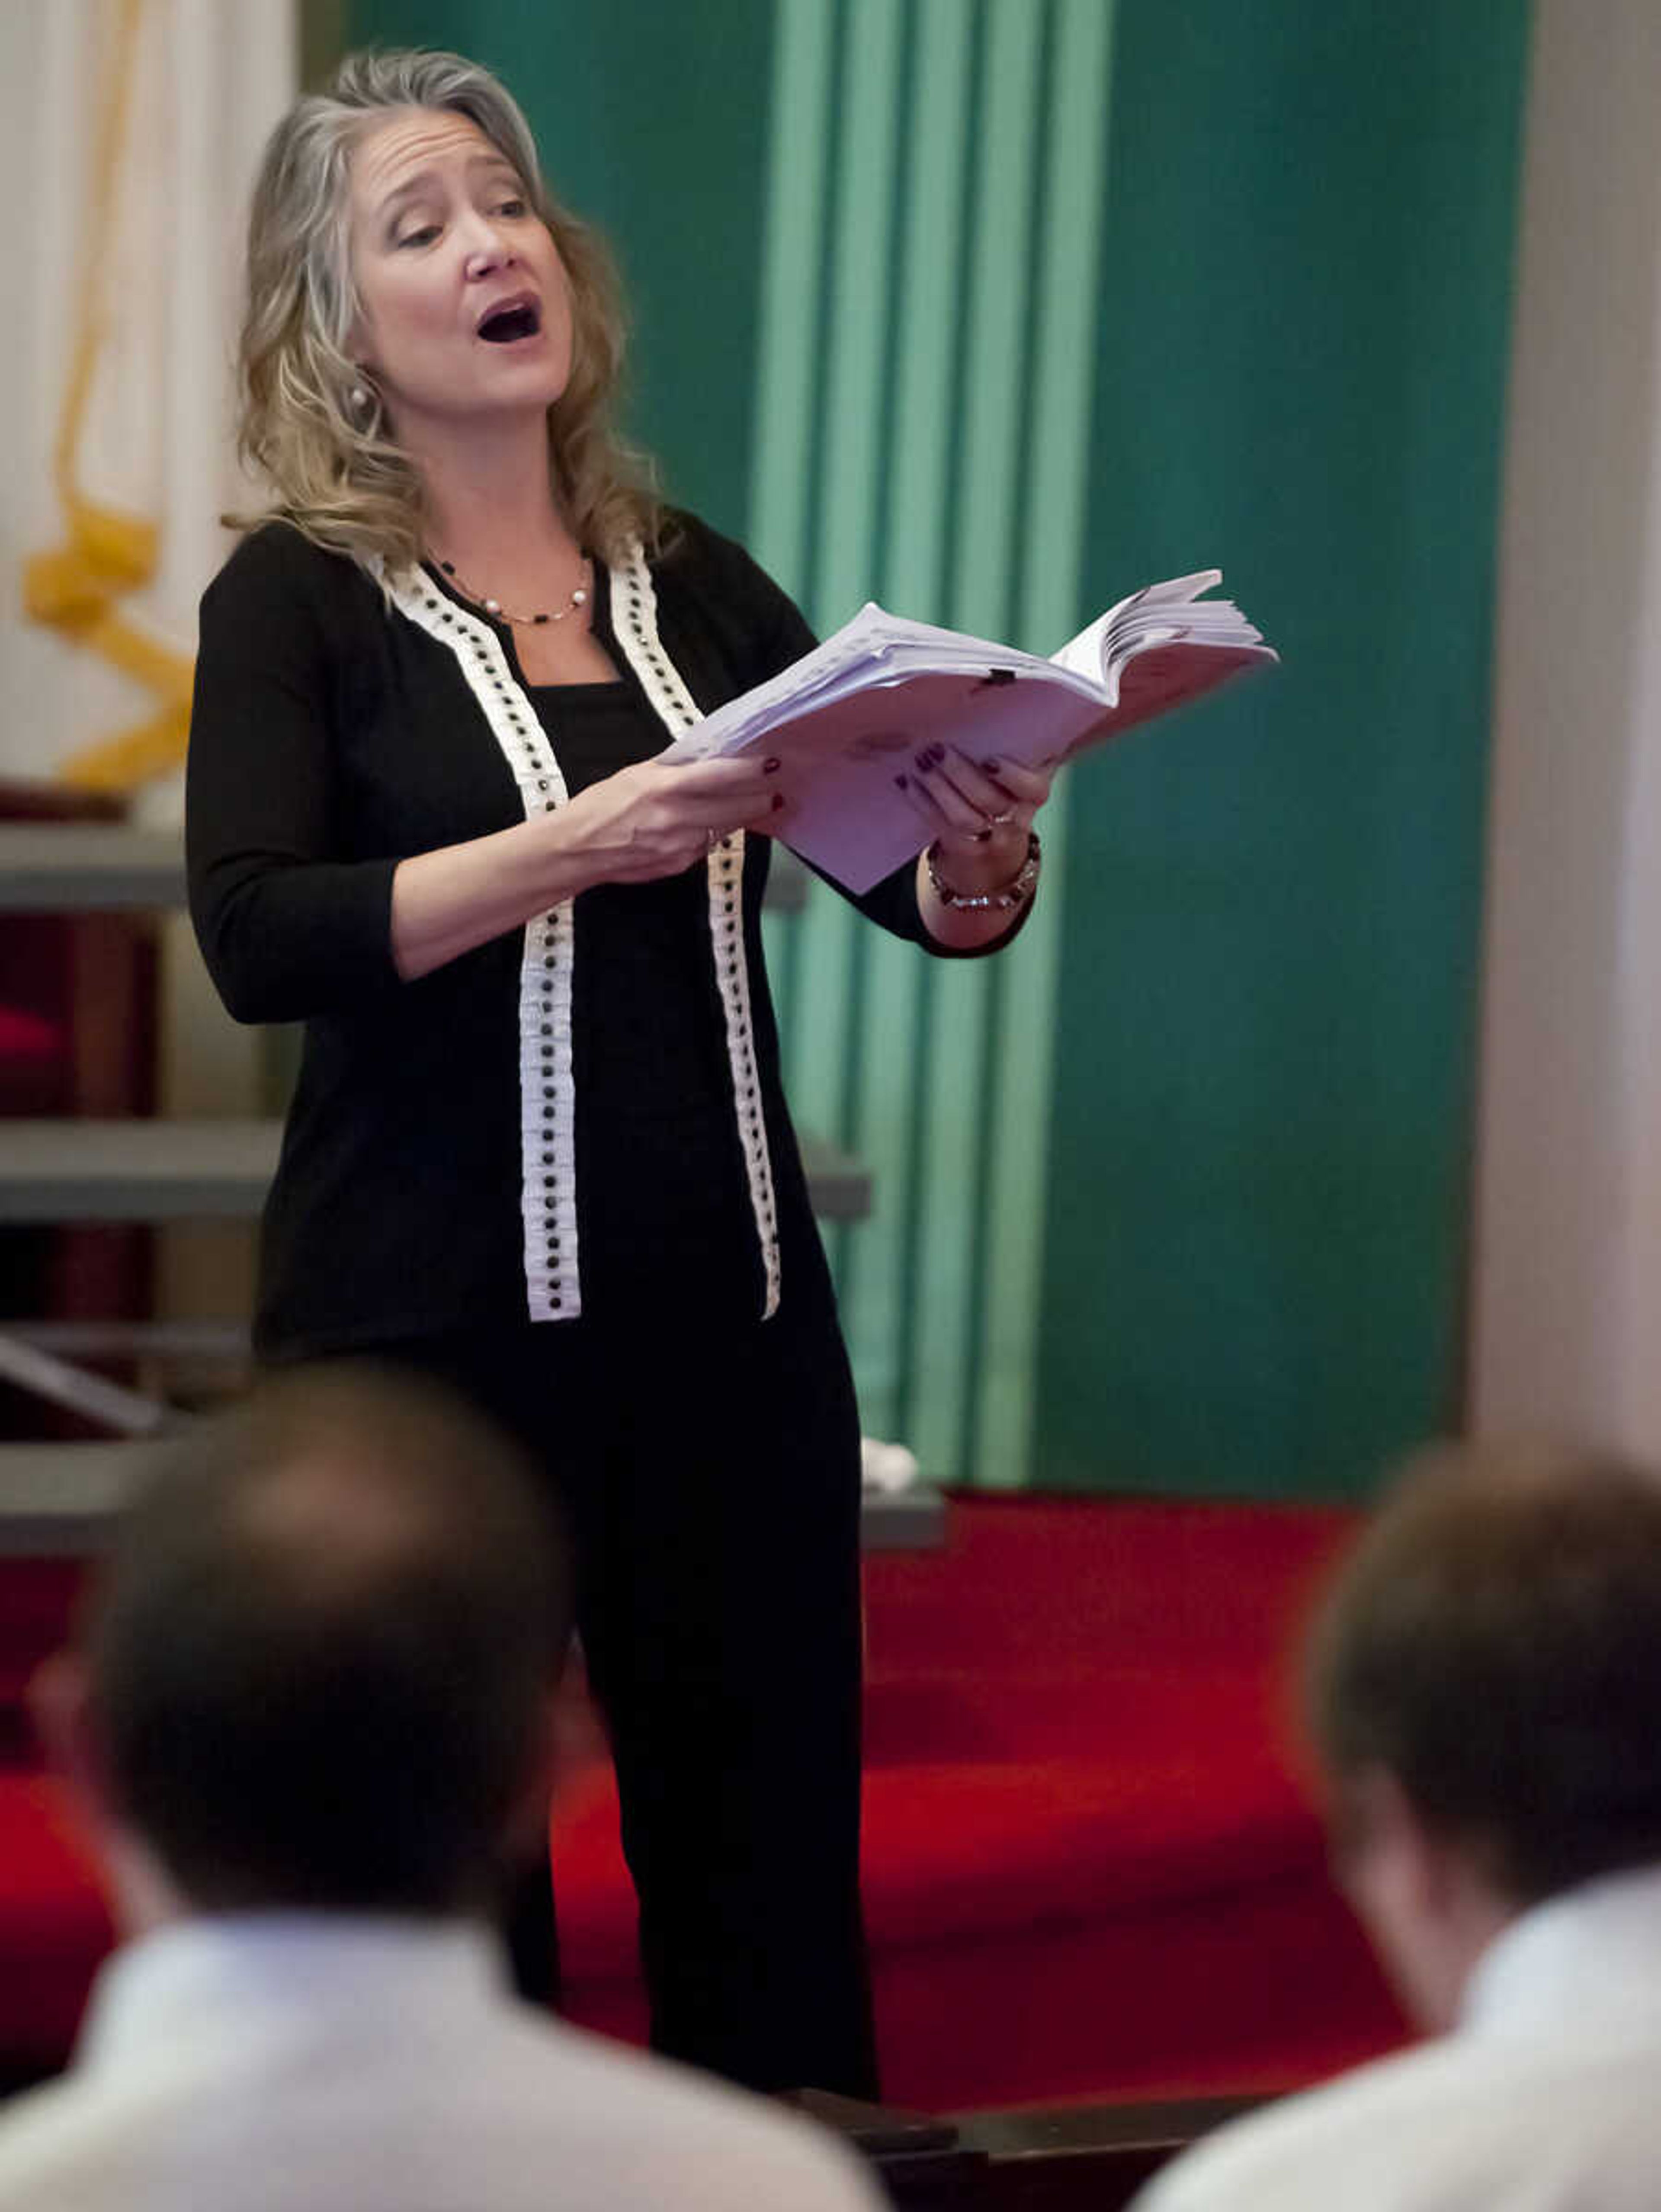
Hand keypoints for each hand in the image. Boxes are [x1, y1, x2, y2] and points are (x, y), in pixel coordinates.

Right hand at [560, 755, 783, 885]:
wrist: (576, 850)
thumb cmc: (600, 807)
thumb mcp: (636, 774)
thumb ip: (674, 769)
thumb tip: (708, 760)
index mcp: (666, 789)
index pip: (724, 776)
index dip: (753, 771)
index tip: (772, 764)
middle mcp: (678, 819)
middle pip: (737, 807)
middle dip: (761, 797)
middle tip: (777, 787)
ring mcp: (681, 847)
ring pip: (727, 828)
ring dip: (743, 815)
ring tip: (759, 802)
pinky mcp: (679, 865)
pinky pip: (708, 845)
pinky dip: (716, 833)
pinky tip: (717, 823)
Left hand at [896, 746, 1054, 893]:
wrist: (993, 848)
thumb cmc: (1004, 790)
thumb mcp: (1020, 768)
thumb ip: (1021, 741)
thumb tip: (1017, 691)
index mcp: (1034, 794)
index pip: (1034, 789)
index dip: (1012, 776)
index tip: (988, 758)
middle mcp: (1017, 818)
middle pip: (991, 801)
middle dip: (961, 774)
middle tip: (937, 749)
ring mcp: (990, 838)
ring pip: (964, 818)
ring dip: (939, 788)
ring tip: (920, 762)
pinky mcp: (963, 848)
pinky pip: (940, 827)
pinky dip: (922, 803)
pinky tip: (906, 782)